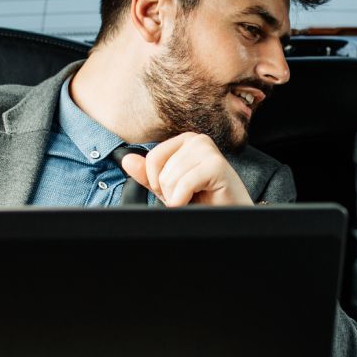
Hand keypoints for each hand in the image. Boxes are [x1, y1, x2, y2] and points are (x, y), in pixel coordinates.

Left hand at [120, 133, 253, 206]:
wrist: (230, 216)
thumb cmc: (204, 201)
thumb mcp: (169, 188)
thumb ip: (147, 175)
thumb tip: (126, 160)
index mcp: (185, 141)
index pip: (152, 157)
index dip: (157, 182)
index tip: (175, 191)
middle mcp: (197, 140)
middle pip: (161, 170)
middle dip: (170, 192)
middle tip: (190, 197)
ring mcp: (208, 150)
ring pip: (171, 178)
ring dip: (178, 197)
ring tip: (196, 198)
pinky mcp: (216, 165)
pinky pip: (184, 184)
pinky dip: (184, 199)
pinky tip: (197, 201)